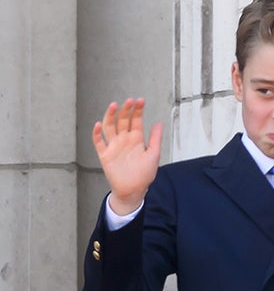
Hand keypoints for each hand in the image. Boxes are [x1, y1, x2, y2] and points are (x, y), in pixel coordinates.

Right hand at [92, 98, 161, 214]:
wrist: (134, 190)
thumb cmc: (144, 173)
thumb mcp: (154, 154)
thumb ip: (155, 138)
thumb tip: (159, 122)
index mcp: (136, 138)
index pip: (136, 120)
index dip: (138, 110)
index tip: (140, 101)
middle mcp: (124, 140)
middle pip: (122, 120)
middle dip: (126, 110)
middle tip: (129, 101)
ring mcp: (114, 146)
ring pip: (109, 127)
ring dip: (110, 116)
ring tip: (114, 105)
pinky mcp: (105, 155)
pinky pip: (98, 142)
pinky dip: (96, 133)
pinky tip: (98, 124)